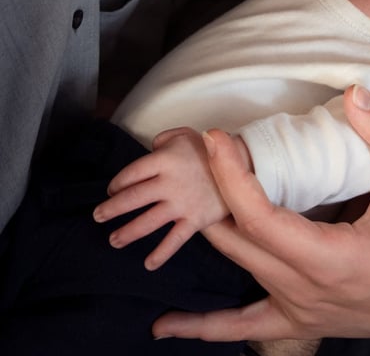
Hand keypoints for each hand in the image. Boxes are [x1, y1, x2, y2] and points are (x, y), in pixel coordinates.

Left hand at [93, 126, 233, 268]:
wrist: (241, 164)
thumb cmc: (208, 149)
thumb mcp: (183, 134)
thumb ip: (161, 140)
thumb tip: (148, 151)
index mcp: (164, 160)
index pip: (131, 174)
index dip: (116, 184)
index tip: (111, 191)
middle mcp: (169, 183)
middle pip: (133, 199)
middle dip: (111, 210)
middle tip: (98, 217)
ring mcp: (181, 203)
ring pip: (147, 222)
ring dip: (127, 233)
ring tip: (114, 240)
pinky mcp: (195, 220)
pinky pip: (174, 240)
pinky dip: (161, 254)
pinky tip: (148, 264)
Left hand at [153, 87, 369, 341]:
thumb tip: (354, 92)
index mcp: (330, 260)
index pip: (259, 218)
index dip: (231, 176)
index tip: (215, 138)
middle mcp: (306, 291)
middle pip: (236, 240)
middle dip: (211, 191)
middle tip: (193, 148)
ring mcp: (301, 311)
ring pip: (236, 273)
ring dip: (206, 232)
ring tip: (177, 196)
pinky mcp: (303, 320)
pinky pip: (245, 329)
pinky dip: (205, 327)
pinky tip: (165, 325)